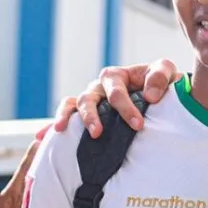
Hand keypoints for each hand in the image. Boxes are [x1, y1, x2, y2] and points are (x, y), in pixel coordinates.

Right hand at [52, 58, 180, 137]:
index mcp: (117, 76)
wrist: (160, 95)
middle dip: (93, 116)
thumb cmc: (161, 82)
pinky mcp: (85, 113)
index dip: (125, 108)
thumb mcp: (165, 72)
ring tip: (64, 131)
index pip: (116, 91)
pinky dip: (53, 123)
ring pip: (73, 105)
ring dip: (69, 119)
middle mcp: (99, 87)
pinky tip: (42, 135)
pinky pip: (65, 114)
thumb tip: (149, 96)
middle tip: (99, 134)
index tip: (138, 125)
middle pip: (88, 98)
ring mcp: (91, 100)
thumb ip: (160, 77)